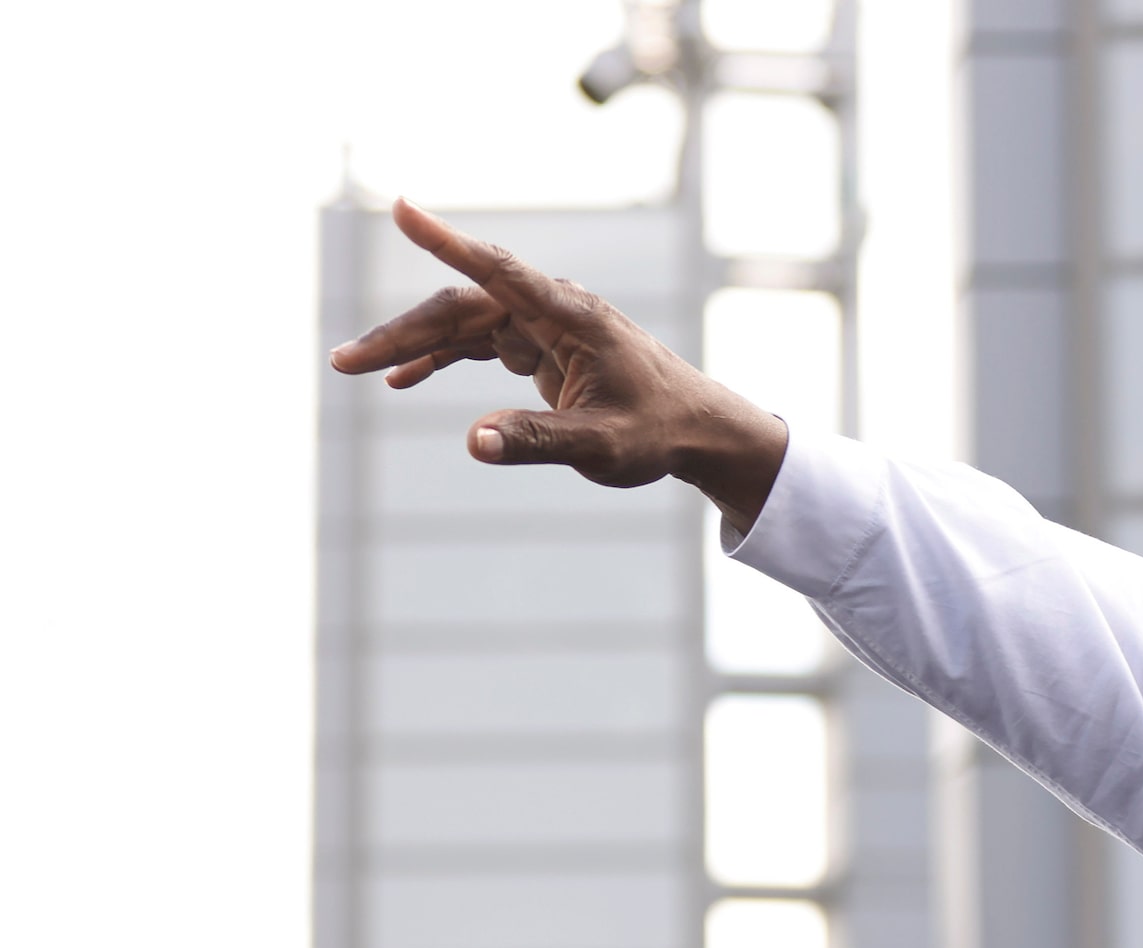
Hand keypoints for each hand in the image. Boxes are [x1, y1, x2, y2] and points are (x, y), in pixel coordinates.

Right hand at [328, 200, 787, 526]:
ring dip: (412, 346)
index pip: (499, 271)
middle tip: (345, 362)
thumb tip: (475, 442)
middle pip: (462, 307)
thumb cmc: (658, 432)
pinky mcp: (540, 346)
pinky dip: (442, 359)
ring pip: (463, 324)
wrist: (697, 430)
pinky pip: (478, 344)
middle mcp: (552, 310)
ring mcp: (543, 325)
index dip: (448, 243)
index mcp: (571, 316)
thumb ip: (540, 441)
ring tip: (356, 369)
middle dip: (402, 333)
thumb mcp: (602, 446)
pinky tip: (404, 379)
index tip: (401, 208)